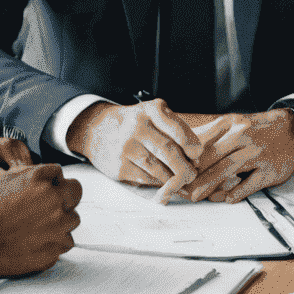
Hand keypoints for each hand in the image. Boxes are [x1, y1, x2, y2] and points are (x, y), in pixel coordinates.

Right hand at [0, 162, 81, 275]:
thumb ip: (6, 170)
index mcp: (40, 178)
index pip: (58, 172)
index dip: (50, 181)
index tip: (43, 190)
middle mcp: (54, 198)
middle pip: (75, 191)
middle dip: (65, 197)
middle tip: (49, 206)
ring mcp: (58, 224)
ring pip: (72, 219)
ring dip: (61, 222)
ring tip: (40, 227)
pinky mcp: (56, 247)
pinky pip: (66, 242)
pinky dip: (55, 243)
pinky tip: (39, 242)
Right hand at [67, 99, 205, 198]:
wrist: (97, 130)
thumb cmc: (134, 123)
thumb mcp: (153, 113)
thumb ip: (174, 127)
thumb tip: (195, 154)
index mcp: (150, 111)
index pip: (176, 129)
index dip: (191, 144)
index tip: (197, 154)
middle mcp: (136, 127)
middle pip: (168, 151)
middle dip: (185, 166)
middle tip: (192, 173)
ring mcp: (126, 148)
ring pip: (158, 168)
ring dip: (174, 178)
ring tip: (181, 179)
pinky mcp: (119, 167)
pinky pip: (145, 178)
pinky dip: (158, 182)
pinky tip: (163, 180)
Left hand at [178, 109, 293, 202]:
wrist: (293, 129)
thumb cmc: (260, 129)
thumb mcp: (235, 124)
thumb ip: (212, 135)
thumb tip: (186, 148)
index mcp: (232, 125)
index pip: (202, 143)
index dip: (186, 158)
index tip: (174, 170)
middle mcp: (243, 137)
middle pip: (211, 157)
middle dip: (192, 175)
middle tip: (178, 188)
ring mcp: (257, 154)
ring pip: (227, 170)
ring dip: (208, 185)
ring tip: (195, 196)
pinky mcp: (270, 170)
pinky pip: (249, 184)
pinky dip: (236, 193)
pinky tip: (225, 199)